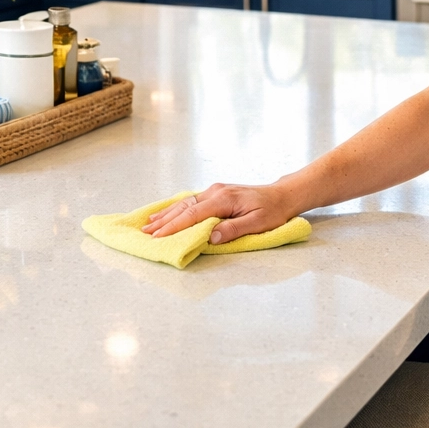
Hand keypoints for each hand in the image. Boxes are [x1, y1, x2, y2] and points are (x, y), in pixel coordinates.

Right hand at [141, 182, 301, 244]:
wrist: (282, 195)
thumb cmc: (273, 211)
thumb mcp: (258, 223)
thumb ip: (234, 229)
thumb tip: (211, 236)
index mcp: (224, 199)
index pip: (193, 214)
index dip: (174, 226)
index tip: (158, 236)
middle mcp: (215, 191)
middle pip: (184, 207)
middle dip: (164, 221)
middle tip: (146, 233)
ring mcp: (215, 190)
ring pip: (185, 202)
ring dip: (167, 214)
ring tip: (149, 224)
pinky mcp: (216, 193)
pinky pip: (191, 201)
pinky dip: (177, 208)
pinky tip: (167, 213)